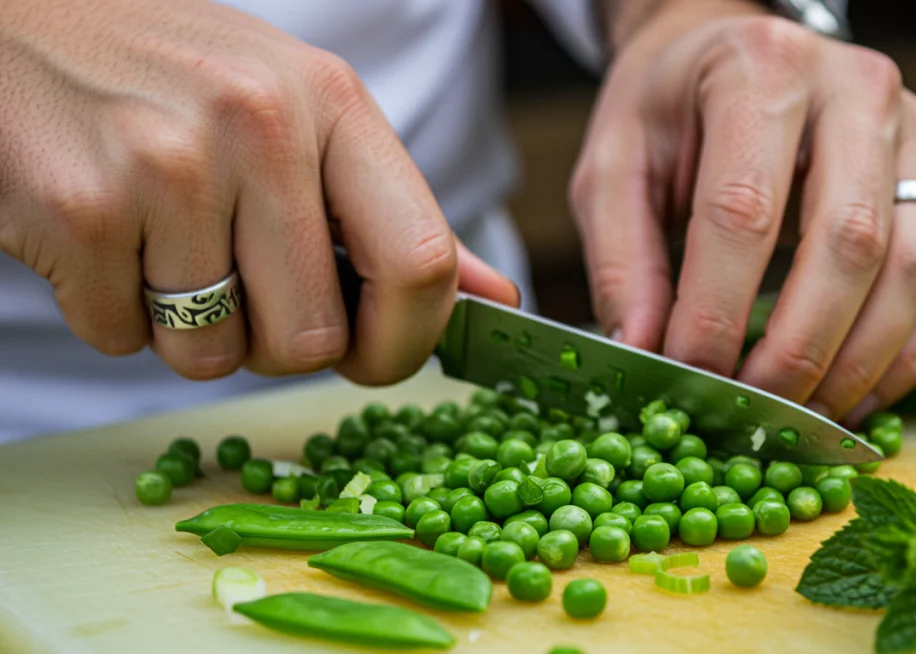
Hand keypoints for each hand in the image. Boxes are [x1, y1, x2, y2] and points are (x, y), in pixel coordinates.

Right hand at [0, 0, 516, 384]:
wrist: (16, 23)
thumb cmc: (175, 80)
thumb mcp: (302, 116)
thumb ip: (393, 216)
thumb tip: (493, 299)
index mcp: (334, 104)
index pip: (421, 264)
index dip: (405, 343)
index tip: (373, 355)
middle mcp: (261, 126)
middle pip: (312, 341)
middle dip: (273, 343)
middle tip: (234, 282)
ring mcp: (167, 164)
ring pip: (213, 356)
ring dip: (187, 333)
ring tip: (159, 244)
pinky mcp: (80, 209)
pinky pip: (121, 342)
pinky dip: (111, 315)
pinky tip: (103, 237)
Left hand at [571, 0, 915, 424]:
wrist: (734, 52)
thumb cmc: (670, 111)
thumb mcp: (614, 169)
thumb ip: (622, 263)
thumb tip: (644, 358)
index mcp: (760, 71)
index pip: (744, 211)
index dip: (716, 311)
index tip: (688, 378)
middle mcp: (856, 91)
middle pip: (849, 243)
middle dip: (798, 351)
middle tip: (753, 416)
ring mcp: (915, 135)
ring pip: (914, 269)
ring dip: (861, 364)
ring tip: (803, 419)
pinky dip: (906, 354)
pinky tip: (855, 394)